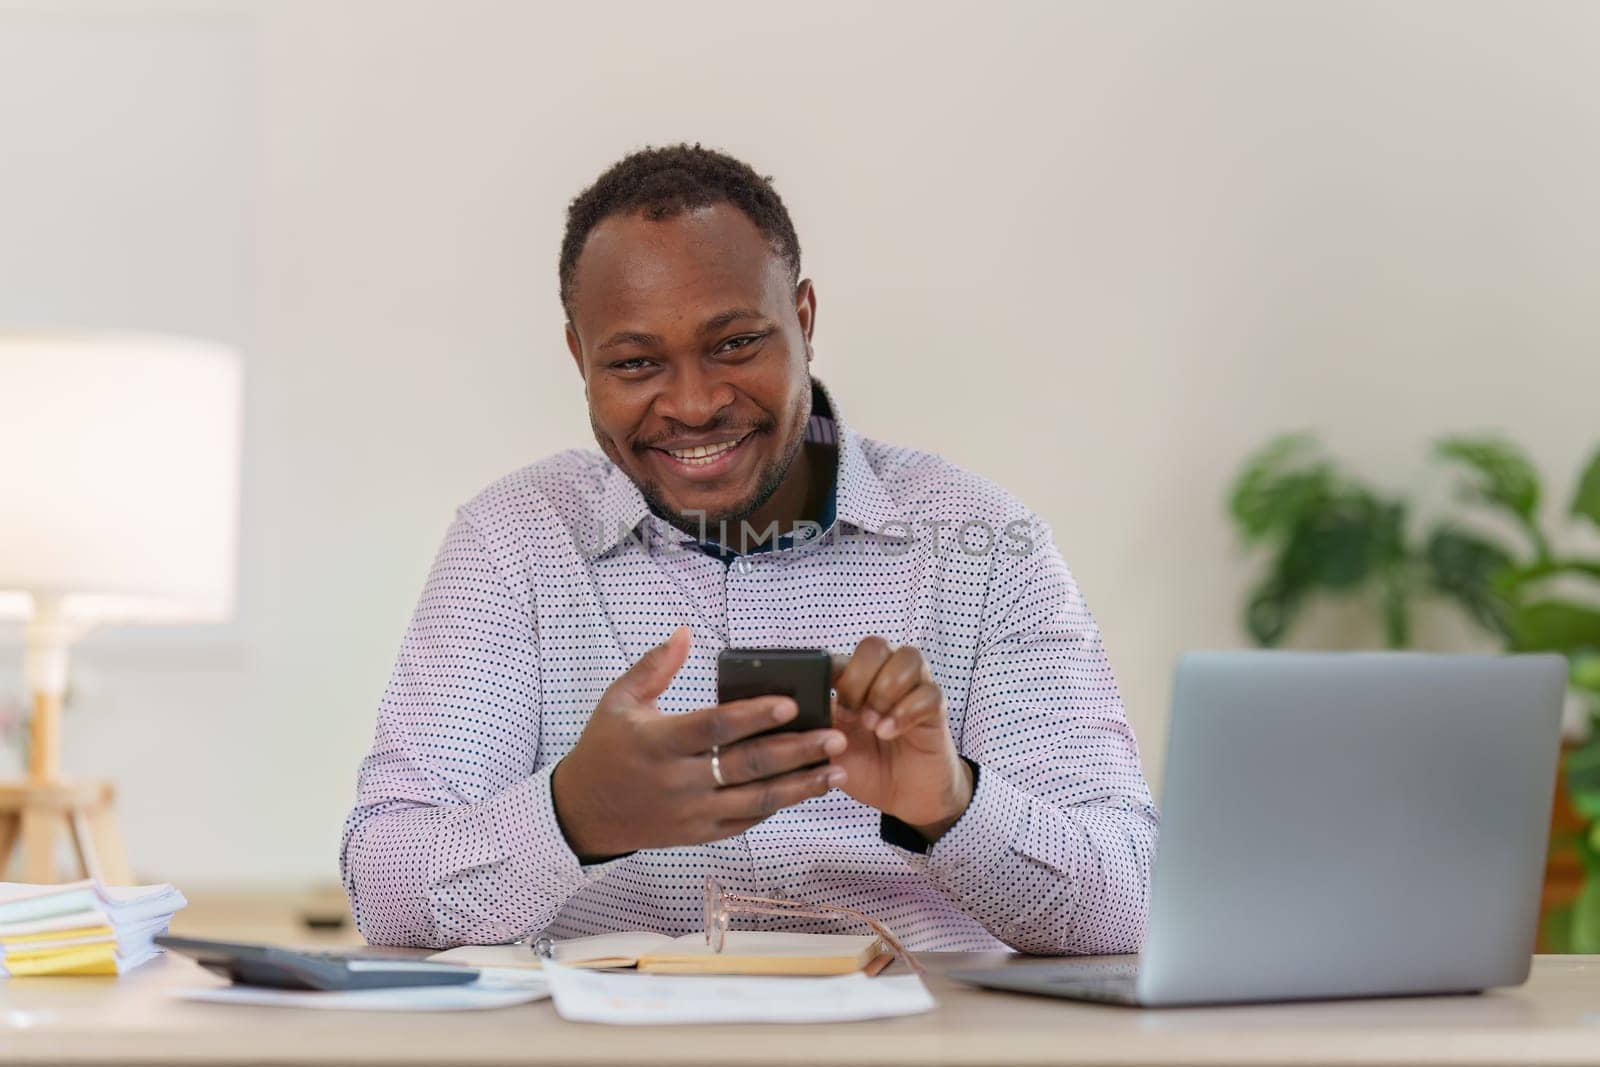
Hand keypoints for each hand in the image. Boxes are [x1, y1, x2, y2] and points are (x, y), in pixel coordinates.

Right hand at [551, 626, 847, 861]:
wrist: (583, 813)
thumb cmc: (605, 748)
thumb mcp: (619, 700)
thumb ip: (655, 666)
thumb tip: (686, 631)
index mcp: (659, 742)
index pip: (715, 728)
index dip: (754, 716)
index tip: (791, 705)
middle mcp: (678, 781)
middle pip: (746, 766)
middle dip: (797, 752)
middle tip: (836, 737)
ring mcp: (691, 813)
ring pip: (755, 801)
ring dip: (801, 786)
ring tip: (837, 771)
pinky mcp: (698, 834)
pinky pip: (745, 821)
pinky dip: (776, 807)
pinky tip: (805, 789)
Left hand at [830, 636, 973, 840]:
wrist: (905, 797)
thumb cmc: (866, 768)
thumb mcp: (830, 750)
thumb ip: (813, 727)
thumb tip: (789, 710)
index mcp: (856, 681)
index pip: (841, 655)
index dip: (828, 672)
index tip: (820, 700)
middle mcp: (886, 676)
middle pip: (875, 645)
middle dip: (858, 677)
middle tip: (851, 713)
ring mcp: (914, 689)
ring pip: (909, 657)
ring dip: (885, 690)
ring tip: (872, 725)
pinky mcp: (936, 709)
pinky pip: (930, 693)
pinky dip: (906, 712)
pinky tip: (889, 732)